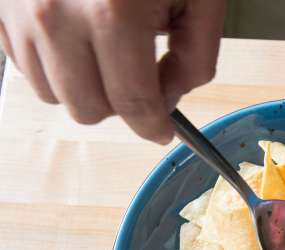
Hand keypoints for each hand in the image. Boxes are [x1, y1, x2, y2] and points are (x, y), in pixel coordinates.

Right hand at [0, 0, 224, 143]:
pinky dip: (53, 61)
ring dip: (84, 84)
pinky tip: (76, 34)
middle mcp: (55, 13)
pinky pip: (22, 61)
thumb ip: (195, 56)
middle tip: (139, 75)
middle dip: (121, 104)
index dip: (153, 126)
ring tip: (107, 47)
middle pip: (87, 108)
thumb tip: (170, 97)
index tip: (162, 130)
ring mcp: (18, 6)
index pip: (132, 103)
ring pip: (50, 91)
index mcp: (113, 13)